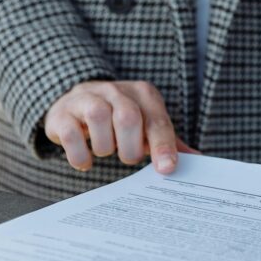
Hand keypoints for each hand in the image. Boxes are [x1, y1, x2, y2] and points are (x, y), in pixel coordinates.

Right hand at [43, 80, 197, 173]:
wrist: (76, 102)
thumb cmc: (119, 118)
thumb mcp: (146, 124)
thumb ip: (168, 141)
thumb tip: (197, 160)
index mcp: (144, 94)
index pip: (157, 121)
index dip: (163, 146)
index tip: (167, 169)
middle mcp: (117, 90)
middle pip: (129, 117)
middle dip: (130, 147)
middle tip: (128, 156)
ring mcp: (87, 98)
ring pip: (99, 118)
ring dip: (105, 146)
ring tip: (106, 151)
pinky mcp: (63, 113)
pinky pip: (71, 133)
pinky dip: (80, 154)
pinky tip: (85, 161)